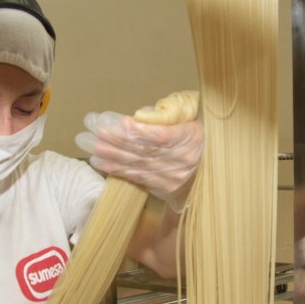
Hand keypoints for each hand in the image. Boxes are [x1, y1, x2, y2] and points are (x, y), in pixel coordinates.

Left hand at [75, 111, 203, 211]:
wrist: (212, 171)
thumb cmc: (197, 140)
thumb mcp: (189, 122)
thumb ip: (165, 118)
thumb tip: (140, 116)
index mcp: (189, 137)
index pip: (162, 136)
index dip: (140, 131)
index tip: (120, 123)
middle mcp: (180, 159)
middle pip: (144, 150)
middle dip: (116, 141)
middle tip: (95, 132)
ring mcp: (171, 176)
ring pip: (137, 164)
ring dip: (112, 156)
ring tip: (92, 147)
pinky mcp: (163, 187)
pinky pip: (137, 177)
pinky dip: (118, 170)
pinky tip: (102, 164)